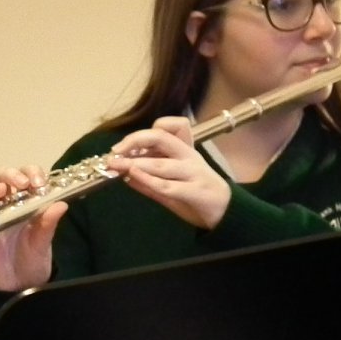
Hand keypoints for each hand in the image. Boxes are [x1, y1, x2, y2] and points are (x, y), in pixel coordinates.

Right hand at [0, 165, 67, 291]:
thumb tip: (61, 204)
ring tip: (5, 189)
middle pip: (2, 177)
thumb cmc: (31, 260)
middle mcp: (6, 203)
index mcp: (25, 202)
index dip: (32, 173)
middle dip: (12, 174)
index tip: (41, 182)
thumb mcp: (43, 242)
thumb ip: (48, 224)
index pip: (26, 177)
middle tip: (25, 183)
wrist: (17, 286)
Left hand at [106, 116, 229, 228]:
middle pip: (162, 138)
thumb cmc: (195, 195)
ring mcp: (194, 173)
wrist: (225, 213)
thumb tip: (124, 174)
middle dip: (135, 141)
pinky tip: (133, 178)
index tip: (124, 145)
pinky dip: (148, 180)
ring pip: (161, 163)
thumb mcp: (170, 185)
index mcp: (184, 150)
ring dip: (136, 164)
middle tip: (115, 151)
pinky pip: (168, 185)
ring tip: (117, 165)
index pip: (171, 126)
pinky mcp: (196, 191)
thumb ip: (148, 180)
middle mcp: (189, 157)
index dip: (145, 132)